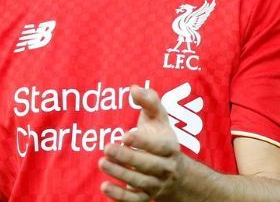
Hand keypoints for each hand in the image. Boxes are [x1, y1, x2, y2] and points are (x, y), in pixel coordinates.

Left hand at [100, 85, 184, 200]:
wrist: (176, 176)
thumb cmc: (162, 140)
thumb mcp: (159, 120)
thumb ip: (149, 101)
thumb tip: (134, 88)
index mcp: (170, 148)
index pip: (160, 147)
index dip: (144, 142)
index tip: (126, 135)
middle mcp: (165, 168)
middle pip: (148, 165)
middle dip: (127, 157)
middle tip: (107, 147)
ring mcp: (156, 184)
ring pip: (139, 182)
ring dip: (120, 173)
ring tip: (102, 162)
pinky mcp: (145, 197)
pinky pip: (133, 200)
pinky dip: (119, 196)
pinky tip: (104, 186)